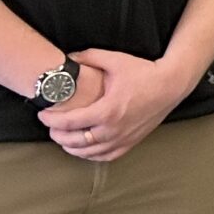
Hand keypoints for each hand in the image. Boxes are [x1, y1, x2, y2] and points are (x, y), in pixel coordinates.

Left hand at [40, 49, 194, 161]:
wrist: (171, 85)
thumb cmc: (144, 72)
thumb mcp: (115, 60)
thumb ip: (89, 57)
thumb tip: (69, 58)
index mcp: (107, 110)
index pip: (69, 122)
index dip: (50, 120)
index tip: (42, 114)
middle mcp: (113, 129)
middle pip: (74, 141)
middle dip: (57, 135)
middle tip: (50, 126)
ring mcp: (123, 138)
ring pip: (88, 152)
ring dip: (71, 147)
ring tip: (62, 138)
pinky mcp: (131, 142)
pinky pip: (105, 156)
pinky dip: (90, 155)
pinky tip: (84, 148)